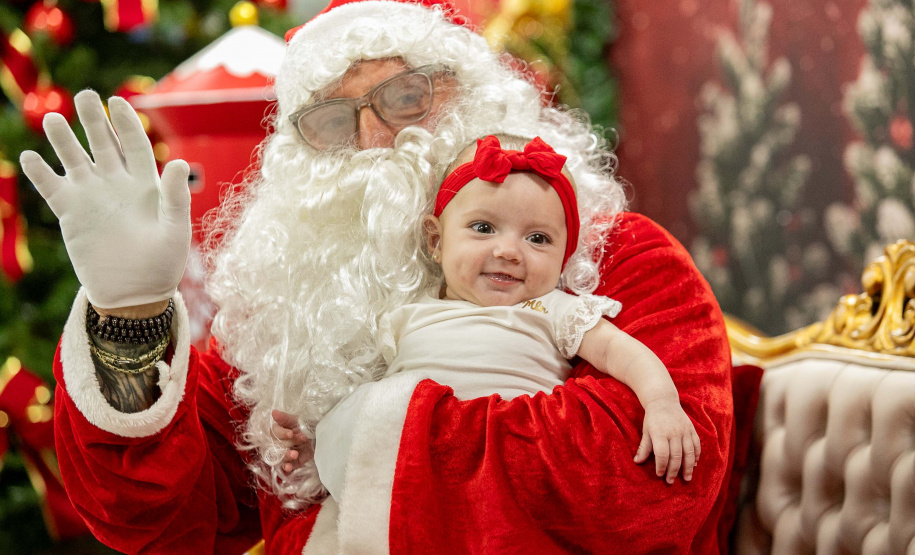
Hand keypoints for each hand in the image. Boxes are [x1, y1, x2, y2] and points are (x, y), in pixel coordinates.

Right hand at [19, 90, 190, 309]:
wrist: (135, 293)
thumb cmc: (163, 263)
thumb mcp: (175, 229)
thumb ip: (176, 196)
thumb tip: (179, 163)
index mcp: (145, 183)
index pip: (134, 144)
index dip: (126, 123)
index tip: (116, 102)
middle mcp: (117, 184)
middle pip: (103, 143)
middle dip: (93, 120)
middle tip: (84, 96)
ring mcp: (92, 197)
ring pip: (75, 159)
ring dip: (63, 140)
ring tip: (53, 120)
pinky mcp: (71, 213)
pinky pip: (52, 187)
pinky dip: (40, 172)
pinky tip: (29, 157)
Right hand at [271, 409, 309, 472]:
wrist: (326, 436)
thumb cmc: (311, 426)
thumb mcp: (299, 420)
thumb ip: (285, 418)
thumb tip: (273, 412)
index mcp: (281, 430)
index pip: (274, 432)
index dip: (281, 433)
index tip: (291, 433)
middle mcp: (282, 442)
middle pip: (276, 445)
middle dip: (288, 443)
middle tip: (302, 438)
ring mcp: (287, 452)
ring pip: (279, 456)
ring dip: (286, 455)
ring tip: (295, 454)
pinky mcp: (294, 462)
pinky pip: (287, 466)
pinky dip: (286, 467)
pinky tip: (288, 467)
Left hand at [634, 398, 700, 483]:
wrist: (663, 401)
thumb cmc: (652, 419)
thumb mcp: (646, 431)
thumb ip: (643, 447)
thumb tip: (637, 462)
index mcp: (660, 433)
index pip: (662, 454)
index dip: (661, 466)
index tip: (659, 474)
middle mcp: (674, 432)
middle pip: (676, 455)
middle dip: (673, 470)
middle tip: (670, 481)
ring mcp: (684, 431)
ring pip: (689, 452)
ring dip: (688, 467)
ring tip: (686, 478)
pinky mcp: (692, 430)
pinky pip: (696, 445)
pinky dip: (696, 456)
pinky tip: (694, 465)